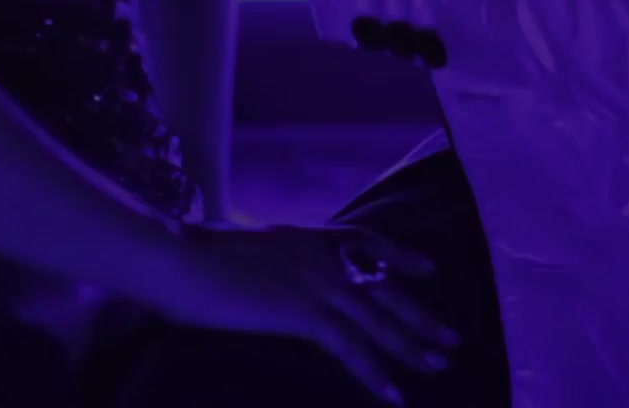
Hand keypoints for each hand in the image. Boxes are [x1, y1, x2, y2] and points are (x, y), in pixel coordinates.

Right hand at [164, 224, 458, 405]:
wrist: (177, 256)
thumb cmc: (189, 253)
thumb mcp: (234, 246)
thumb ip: (258, 257)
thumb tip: (252, 266)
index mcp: (304, 236)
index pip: (364, 241)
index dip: (398, 256)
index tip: (426, 269)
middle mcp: (319, 256)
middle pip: (382, 287)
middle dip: (418, 314)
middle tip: (450, 337)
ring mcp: (314, 283)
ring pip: (376, 318)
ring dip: (411, 344)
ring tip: (439, 364)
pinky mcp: (302, 312)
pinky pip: (350, 347)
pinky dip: (375, 372)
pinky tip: (394, 395)